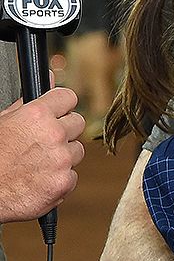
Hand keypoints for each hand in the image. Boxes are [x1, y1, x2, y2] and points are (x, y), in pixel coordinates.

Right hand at [0, 87, 84, 222]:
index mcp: (37, 115)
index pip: (68, 97)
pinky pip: (72, 176)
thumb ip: (28, 102)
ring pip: (77, 151)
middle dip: (64, 131)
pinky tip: (39, 180)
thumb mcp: (2, 122)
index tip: (58, 112)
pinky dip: (59, 180)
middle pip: (78, 123)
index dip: (61, 105)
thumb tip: (49, 78)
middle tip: (44, 142)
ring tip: (37, 163)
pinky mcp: (63, 182)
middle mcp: (53, 134)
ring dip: (63, 156)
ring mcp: (61, 159)